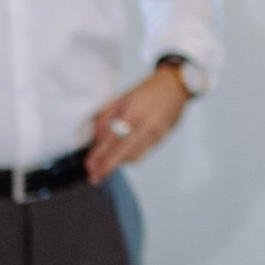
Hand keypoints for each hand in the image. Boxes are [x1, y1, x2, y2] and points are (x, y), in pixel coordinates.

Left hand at [85, 63, 191, 183]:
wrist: (175, 86)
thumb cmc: (147, 89)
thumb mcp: (122, 98)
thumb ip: (107, 118)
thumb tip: (97, 140)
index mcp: (133, 113)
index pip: (113, 140)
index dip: (100, 155)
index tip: (89, 165)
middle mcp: (146, 126)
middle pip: (123, 153)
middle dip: (107, 167)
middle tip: (94, 177)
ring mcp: (156, 134)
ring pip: (134, 156)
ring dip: (118, 163)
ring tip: (105, 167)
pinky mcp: (162, 138)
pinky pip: (143, 153)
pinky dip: (130, 157)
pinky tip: (121, 158)